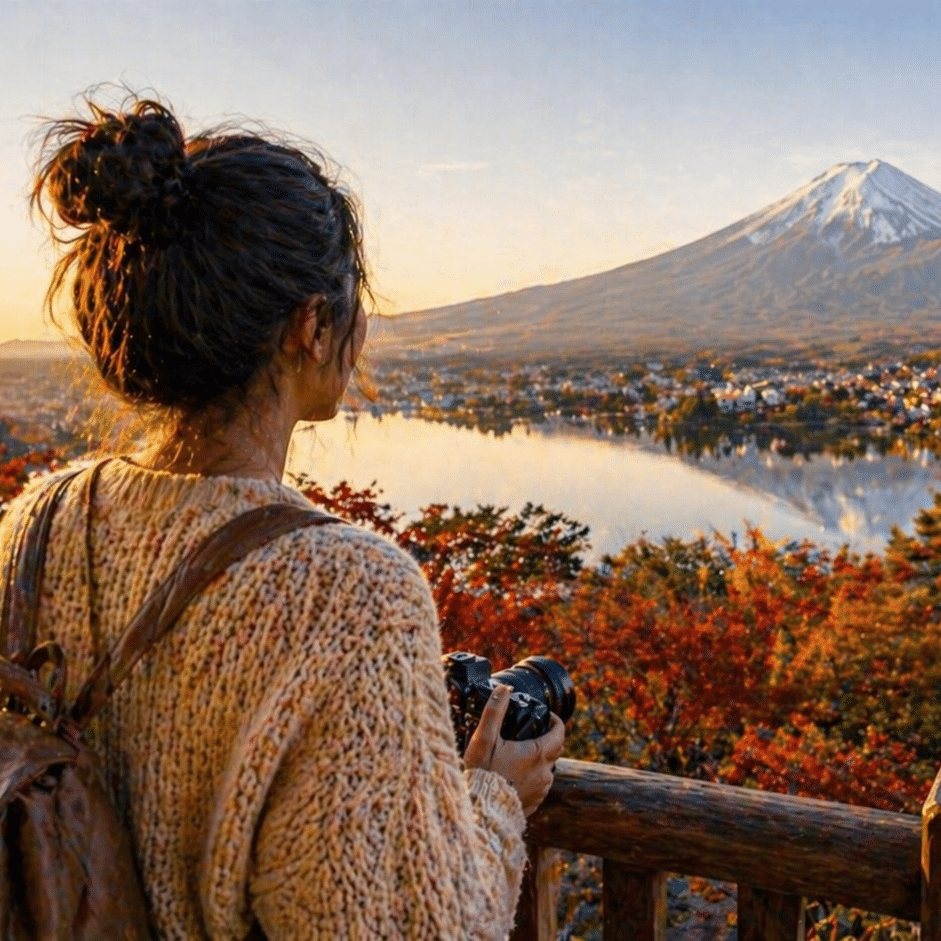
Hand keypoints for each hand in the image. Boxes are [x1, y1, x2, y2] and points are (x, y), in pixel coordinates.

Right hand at [464, 684, 565, 816]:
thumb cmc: (482, 773)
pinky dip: (531, 777)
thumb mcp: (485, 738)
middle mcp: (544, 773)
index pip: (560, 733)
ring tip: (518, 754)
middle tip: (530, 732)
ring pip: (546, 769)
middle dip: (546, 739)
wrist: (481, 812)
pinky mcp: (533, 804)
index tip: (547, 716)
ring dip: (538, 760)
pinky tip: (514, 776)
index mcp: (538, 754)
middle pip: (554, 751)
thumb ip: (495, 711)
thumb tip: (504, 689)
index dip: (556, 722)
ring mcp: (540, 791)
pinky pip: (538, 786)